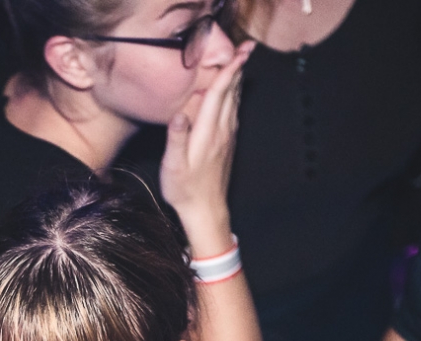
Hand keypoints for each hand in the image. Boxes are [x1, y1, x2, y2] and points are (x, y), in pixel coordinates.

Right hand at [159, 40, 253, 255]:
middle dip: (238, 68)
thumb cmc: (185, 190)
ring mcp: (226, 138)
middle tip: (246, 47)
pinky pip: (232, 113)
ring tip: (240, 62)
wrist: (206, 211)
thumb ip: (176, 139)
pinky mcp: (226, 144)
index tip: (237, 52)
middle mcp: (221, 132)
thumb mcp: (174, 166)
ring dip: (237, 80)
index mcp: (208, 133)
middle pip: (231, 93)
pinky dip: (233, 97)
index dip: (228, 70)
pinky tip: (232, 94)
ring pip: (234, 102)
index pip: (220, 94)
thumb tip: (178, 115)